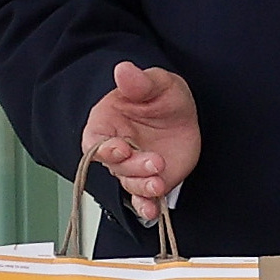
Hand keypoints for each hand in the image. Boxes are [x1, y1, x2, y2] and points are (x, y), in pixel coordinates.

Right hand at [81, 61, 201, 222]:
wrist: (184, 115)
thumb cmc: (162, 97)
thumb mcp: (157, 83)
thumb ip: (139, 82)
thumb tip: (123, 70)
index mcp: (107, 125)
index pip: (95, 143)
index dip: (104, 150)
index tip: (121, 148)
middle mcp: (116, 149)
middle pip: (115, 167)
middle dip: (134, 167)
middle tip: (155, 161)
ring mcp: (133, 168)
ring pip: (129, 184)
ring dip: (142, 188)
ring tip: (158, 183)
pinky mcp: (150, 181)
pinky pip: (143, 199)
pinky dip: (146, 207)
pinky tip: (152, 209)